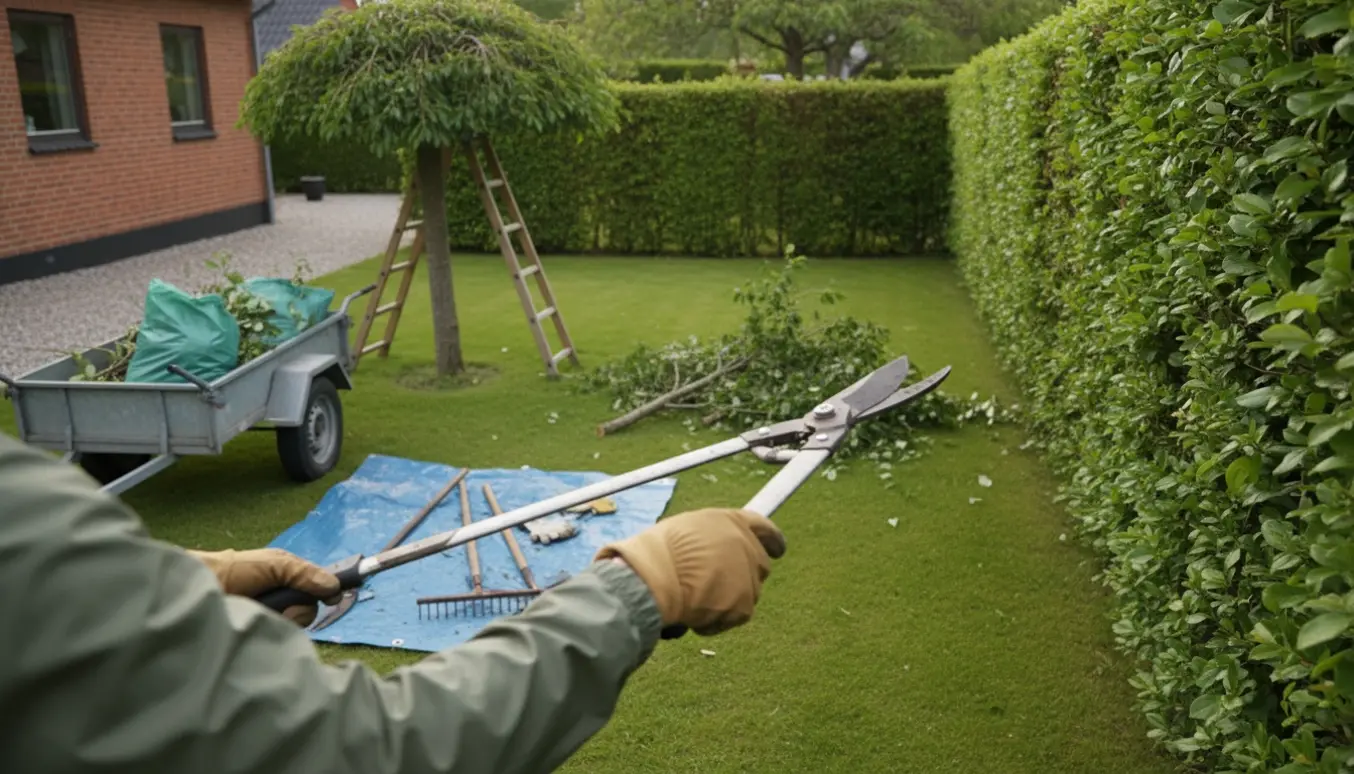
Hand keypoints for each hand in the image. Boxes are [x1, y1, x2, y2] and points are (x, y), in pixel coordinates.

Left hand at [188, 548, 340, 626]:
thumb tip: (335, 587)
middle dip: (298, 607)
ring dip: (282, 618)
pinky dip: (271, 629)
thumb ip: (304, 573)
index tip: (335, 597)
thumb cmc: (233, 569)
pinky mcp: (259, 638)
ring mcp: (268, 621)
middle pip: (308, 611)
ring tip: (257, 610)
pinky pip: (279, 639)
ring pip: (294, 626)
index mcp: (285, 581)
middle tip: (280, 602)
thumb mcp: (274, 563)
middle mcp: (280, 602)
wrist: (195, 589)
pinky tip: (255, 623)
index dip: (327, 592)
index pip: (315, 590)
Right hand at [595, 508, 785, 635]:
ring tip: (692, 598)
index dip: (772, 540)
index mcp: (732, 521)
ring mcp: (748, 577)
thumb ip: (709, 539)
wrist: (652, 578)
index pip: (764, 528)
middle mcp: (747, 546)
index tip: (778, 549)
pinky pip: (734, 616)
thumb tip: (713, 553)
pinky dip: (716, 620)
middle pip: (760, 564)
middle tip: (716, 584)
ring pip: (746, 592)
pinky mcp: (744, 606)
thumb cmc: (657, 552)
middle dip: (743, 574)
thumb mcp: (685, 530)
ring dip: (726, 598)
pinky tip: (692, 614)